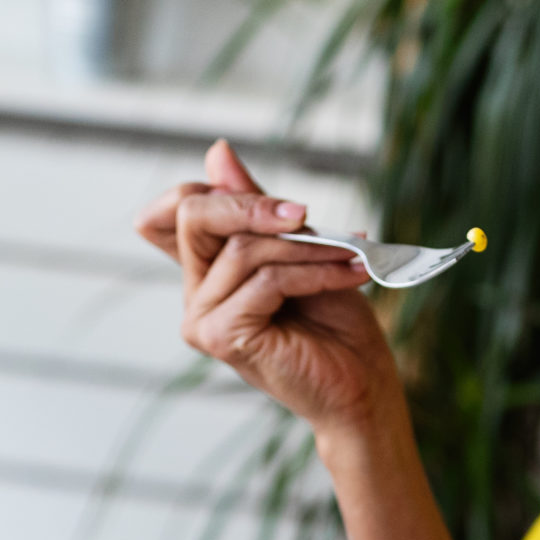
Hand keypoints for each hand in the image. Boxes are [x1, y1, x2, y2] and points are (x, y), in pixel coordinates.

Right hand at [137, 140, 403, 436]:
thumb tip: (217, 151)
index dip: (216, 190)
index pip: (177, 209)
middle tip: (307, 214)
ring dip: (307, 246)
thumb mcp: (301, 249)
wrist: (362, 389)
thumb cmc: (336, 325)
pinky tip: (350, 275)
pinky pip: (266, 280)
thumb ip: (258, 206)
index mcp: (207, 272)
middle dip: (254, 204)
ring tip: (351, 255)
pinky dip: (314, 273)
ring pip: (244, 249)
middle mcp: (195, 294)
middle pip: (194, 215)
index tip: (286, 208)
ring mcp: (201, 318)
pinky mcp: (221, 336)